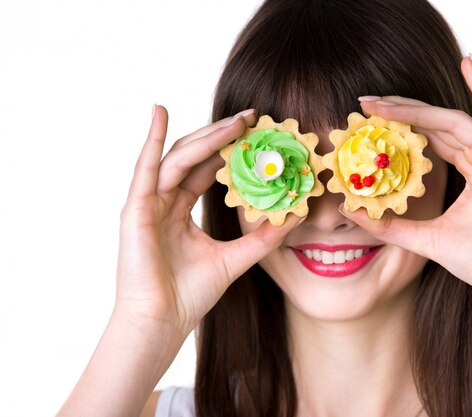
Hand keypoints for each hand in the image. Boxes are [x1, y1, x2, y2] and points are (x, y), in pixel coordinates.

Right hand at [115, 106, 300, 335]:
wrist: (162, 322)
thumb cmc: (190, 294)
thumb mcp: (235, 257)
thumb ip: (262, 237)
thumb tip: (295, 215)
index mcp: (181, 210)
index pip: (207, 170)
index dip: (230, 150)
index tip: (258, 133)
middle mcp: (163, 201)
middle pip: (194, 157)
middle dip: (223, 135)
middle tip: (253, 117)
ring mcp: (148, 203)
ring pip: (179, 158)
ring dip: (207, 136)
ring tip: (237, 120)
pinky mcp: (135, 209)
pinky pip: (146, 168)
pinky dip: (152, 139)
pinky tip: (160, 113)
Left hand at [345, 56, 471, 302]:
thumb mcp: (418, 237)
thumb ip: (387, 224)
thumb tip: (349, 210)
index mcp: (469, 173)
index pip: (430, 139)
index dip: (400, 127)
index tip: (367, 121)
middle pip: (437, 124)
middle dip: (399, 112)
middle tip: (365, 104)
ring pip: (452, 119)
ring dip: (416, 107)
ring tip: (380, 102)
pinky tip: (469, 65)